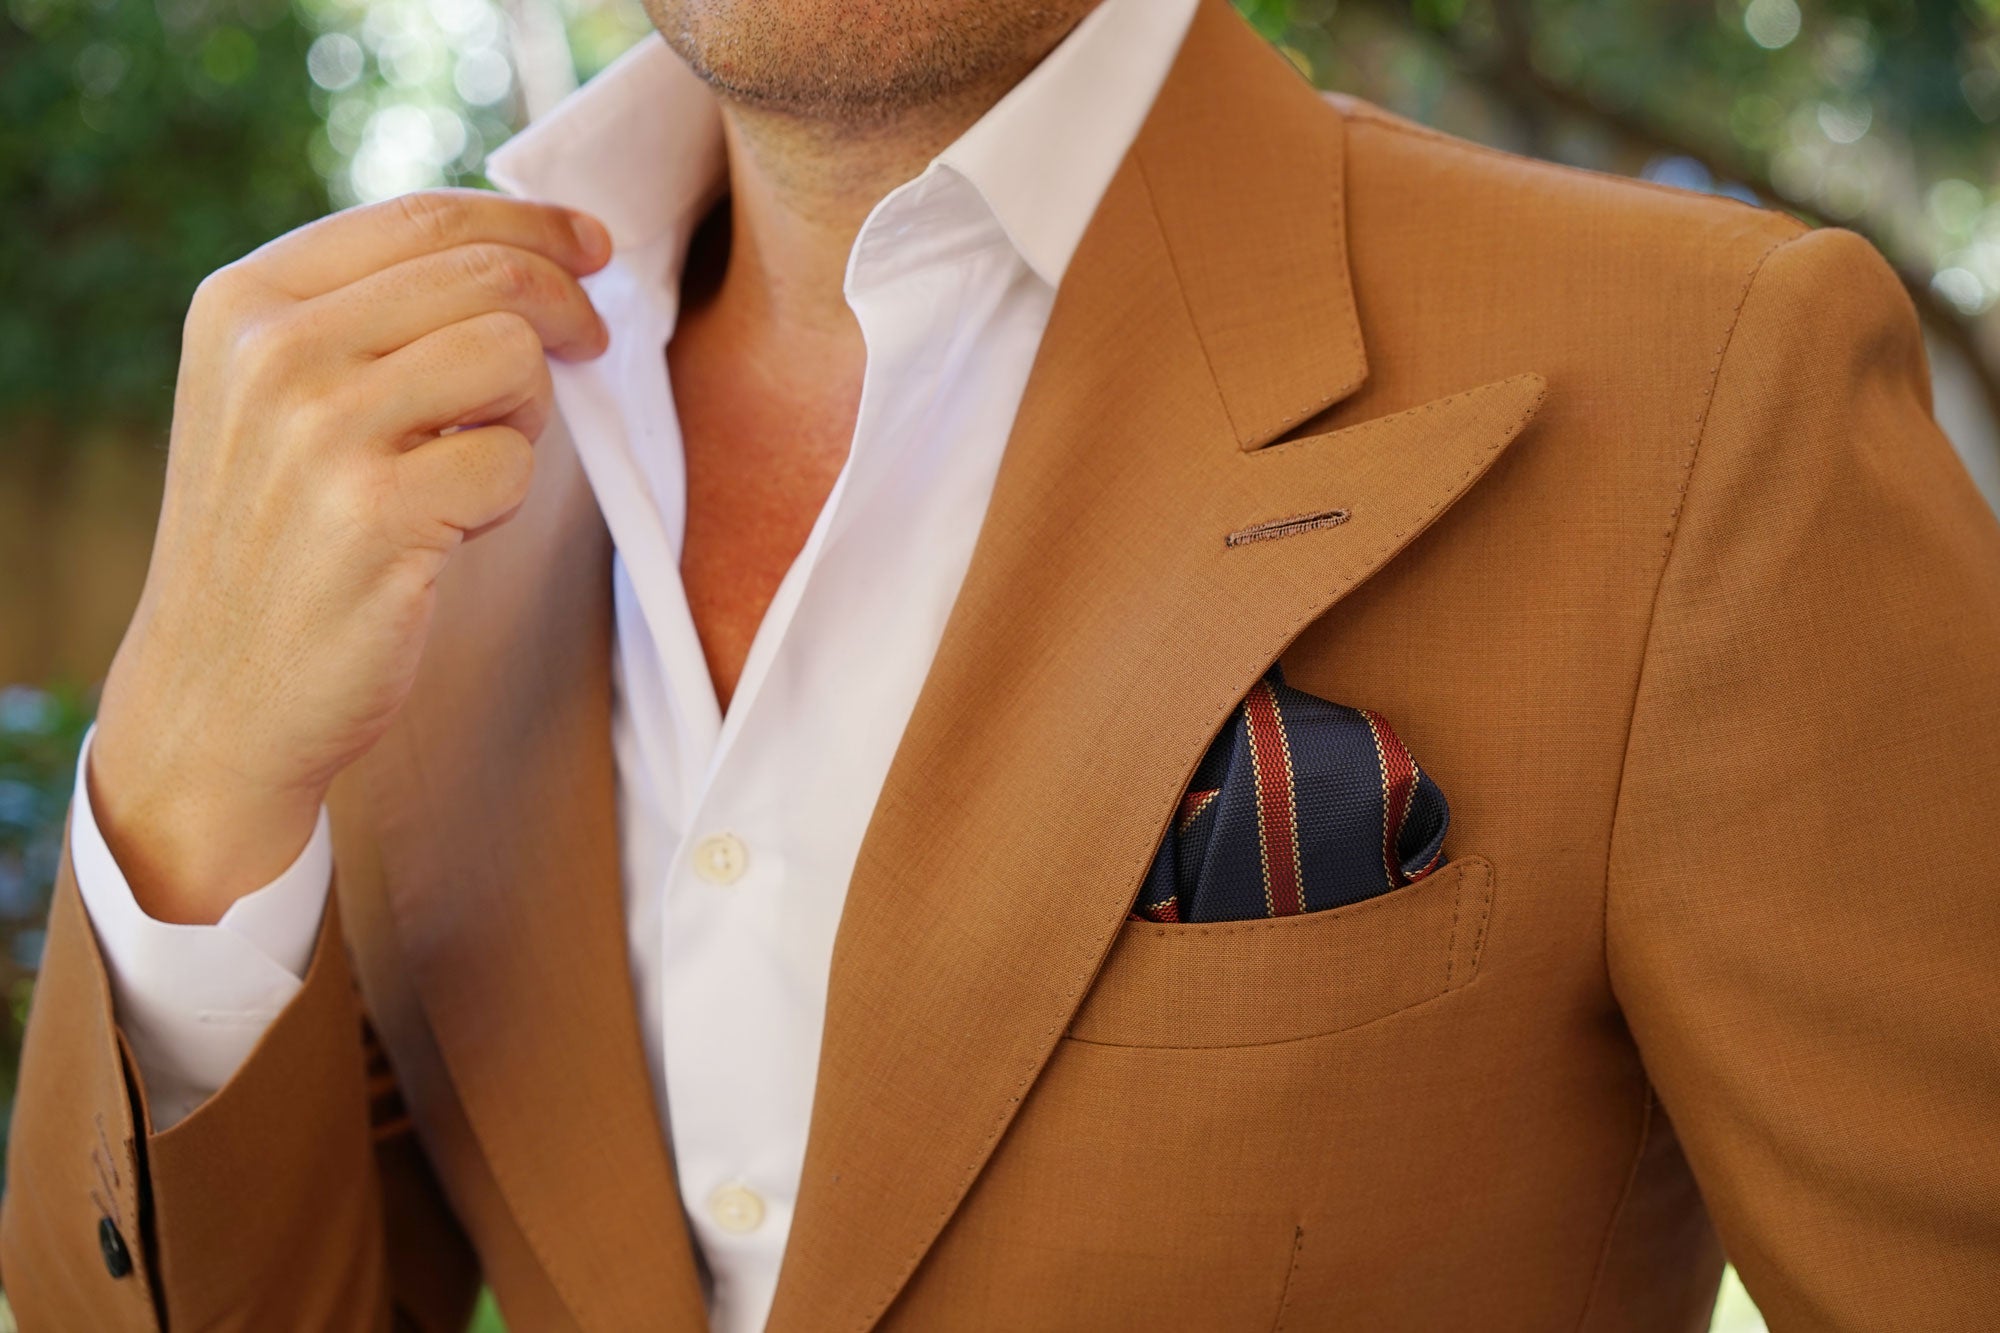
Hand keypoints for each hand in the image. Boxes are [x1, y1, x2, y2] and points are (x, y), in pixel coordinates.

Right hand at [88, 189, 611, 923]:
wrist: (220, 693)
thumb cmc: (281, 540)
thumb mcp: (278, 398)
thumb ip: (367, 316)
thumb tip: (524, 253)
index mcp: (246, 301)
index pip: (422, 216)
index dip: (530, 224)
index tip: (593, 247)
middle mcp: (274, 352)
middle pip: (487, 276)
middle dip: (565, 309)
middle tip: (591, 350)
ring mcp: (321, 432)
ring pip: (511, 357)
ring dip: (526, 414)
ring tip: (473, 465)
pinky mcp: (377, 514)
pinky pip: (511, 464)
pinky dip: (505, 498)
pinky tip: (452, 529)